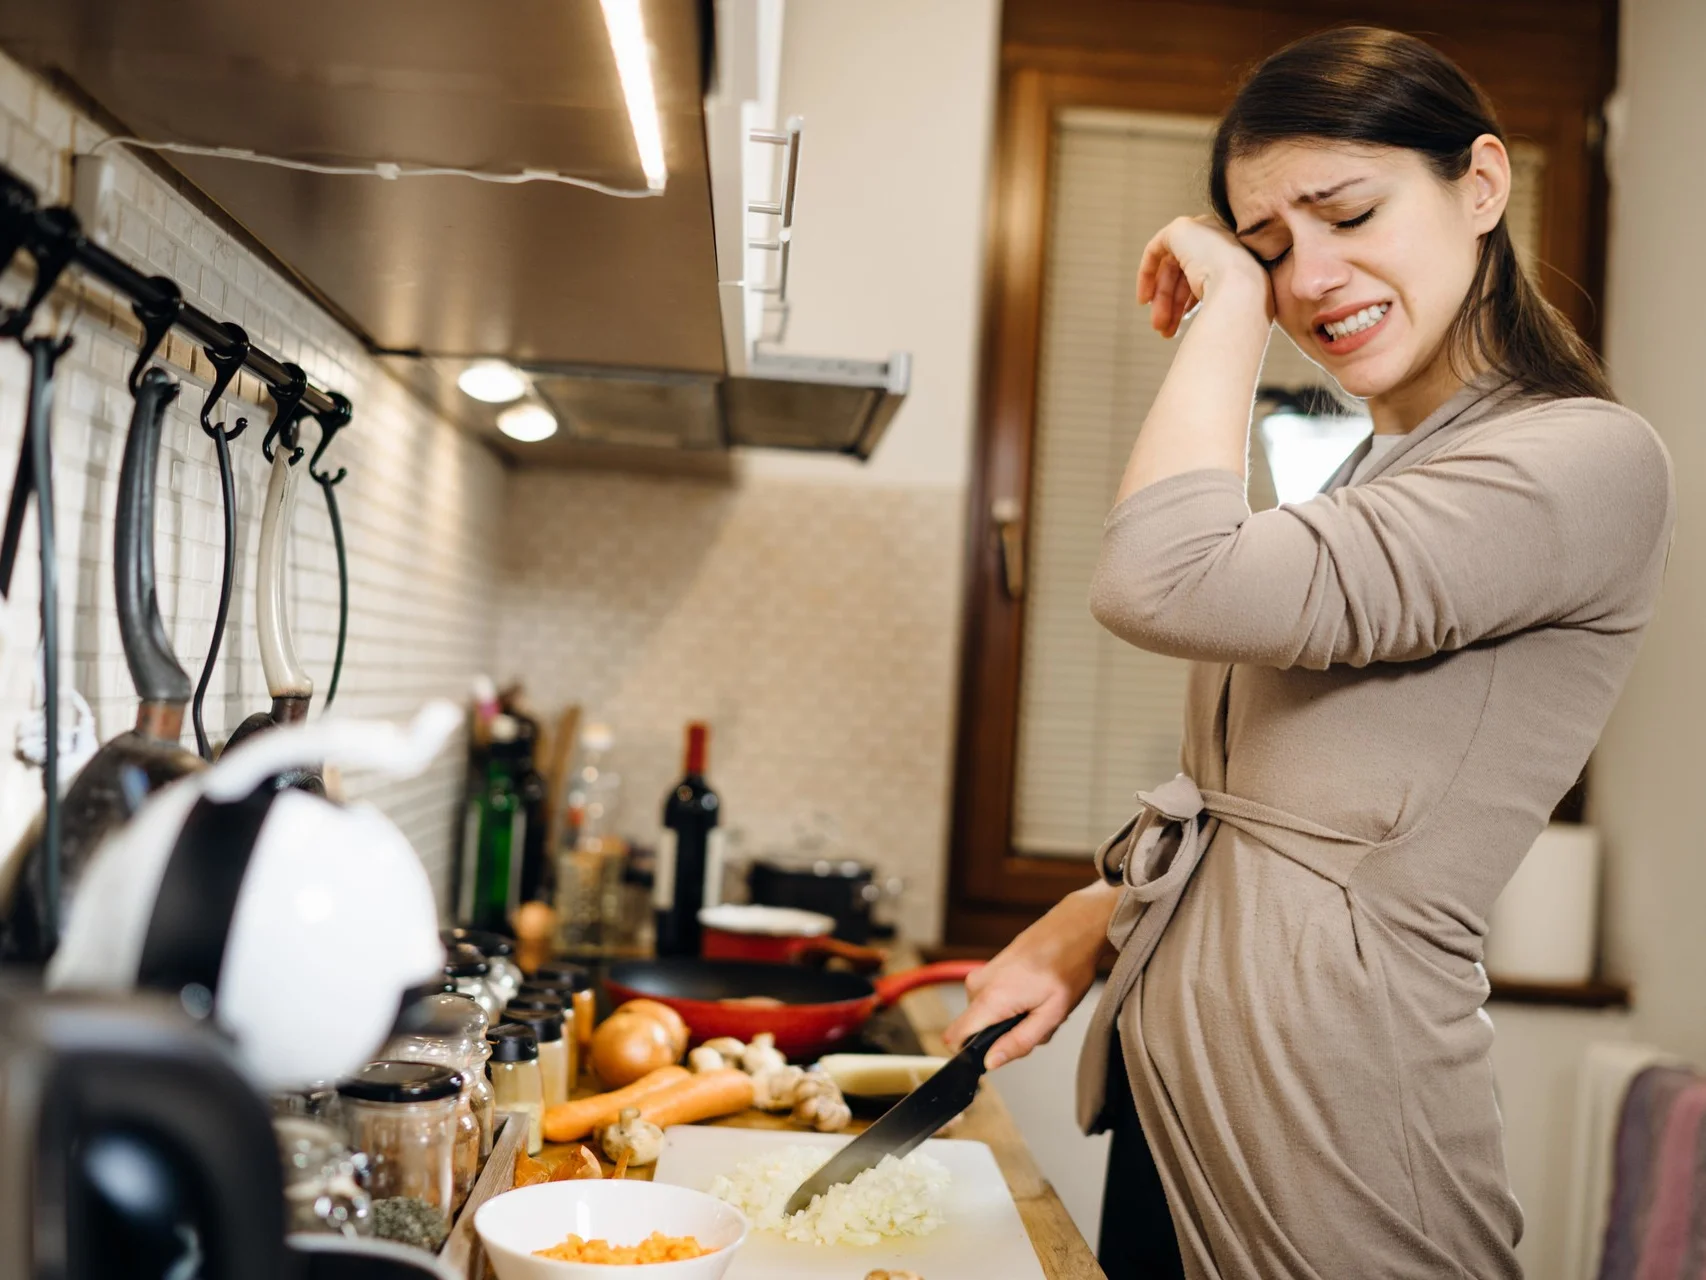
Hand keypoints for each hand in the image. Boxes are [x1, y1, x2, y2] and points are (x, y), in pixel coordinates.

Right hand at [941, 882, 1118, 1071]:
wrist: (1071, 930)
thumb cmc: (1066, 967)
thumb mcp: (1051, 1015)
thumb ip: (1018, 1042)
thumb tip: (990, 1062)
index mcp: (990, 998)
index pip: (954, 1037)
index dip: (970, 1054)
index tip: (997, 1053)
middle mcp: (978, 985)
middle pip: (978, 1030)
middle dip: (1006, 1035)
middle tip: (1037, 1020)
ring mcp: (981, 975)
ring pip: (988, 1016)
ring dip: (1013, 1019)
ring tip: (1039, 1003)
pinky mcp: (988, 970)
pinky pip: (992, 1000)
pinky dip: (1013, 1004)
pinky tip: (1035, 992)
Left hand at [1137, 214, 1273, 338]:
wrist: (1241, 287)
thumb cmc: (1240, 302)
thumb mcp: (1224, 300)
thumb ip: (1210, 300)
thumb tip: (1204, 321)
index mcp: (1232, 253)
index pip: (1201, 277)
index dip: (1185, 301)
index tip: (1175, 323)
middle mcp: (1217, 238)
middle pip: (1184, 274)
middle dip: (1172, 305)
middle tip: (1163, 330)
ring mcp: (1200, 230)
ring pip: (1171, 268)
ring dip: (1162, 300)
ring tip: (1159, 326)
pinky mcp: (1181, 229)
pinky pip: (1156, 249)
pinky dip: (1147, 273)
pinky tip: (1144, 298)